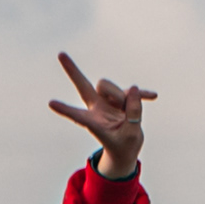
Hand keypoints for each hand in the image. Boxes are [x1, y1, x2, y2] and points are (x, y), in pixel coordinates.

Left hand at [49, 51, 155, 178]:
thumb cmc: (123, 147)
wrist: (127, 149)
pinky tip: (153, 96)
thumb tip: (134, 89)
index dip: (66, 110)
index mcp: (93, 123)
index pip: (78, 115)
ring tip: (128, 115)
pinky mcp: (122, 98)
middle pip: (84, 86)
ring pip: (110, 87)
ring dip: (122, 97)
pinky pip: (131, 91)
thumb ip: (133, 113)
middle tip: (60, 54)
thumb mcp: (131, 135)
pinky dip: (141, 95)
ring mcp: (108, 102)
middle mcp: (97, 109)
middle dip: (73, 71)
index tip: (51, 103)